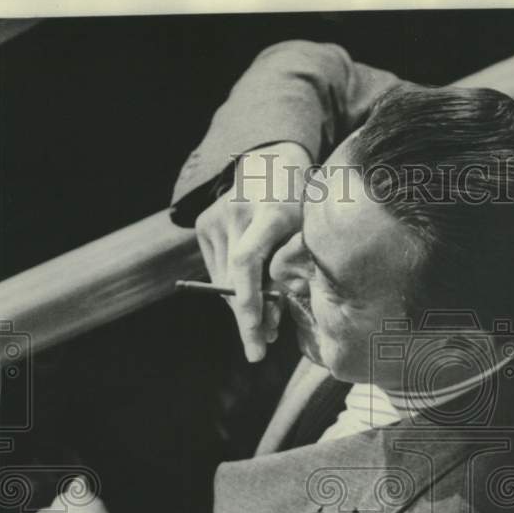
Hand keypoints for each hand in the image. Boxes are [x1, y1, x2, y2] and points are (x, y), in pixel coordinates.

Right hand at [195, 141, 311, 361]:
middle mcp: (237, 210)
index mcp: (270, 209)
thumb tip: (272, 320)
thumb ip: (294, 269)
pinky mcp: (203, 223)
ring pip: (223, 279)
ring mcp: (216, 215)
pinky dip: (234, 289)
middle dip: (246, 319)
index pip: (247, 263)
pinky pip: (218, 269)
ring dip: (242, 308)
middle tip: (258, 350)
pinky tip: (253, 299)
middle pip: (232, 277)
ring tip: (264, 328)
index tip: (259, 336)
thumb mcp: (310, 232)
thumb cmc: (303, 204)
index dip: (251, 302)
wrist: (273, 162)